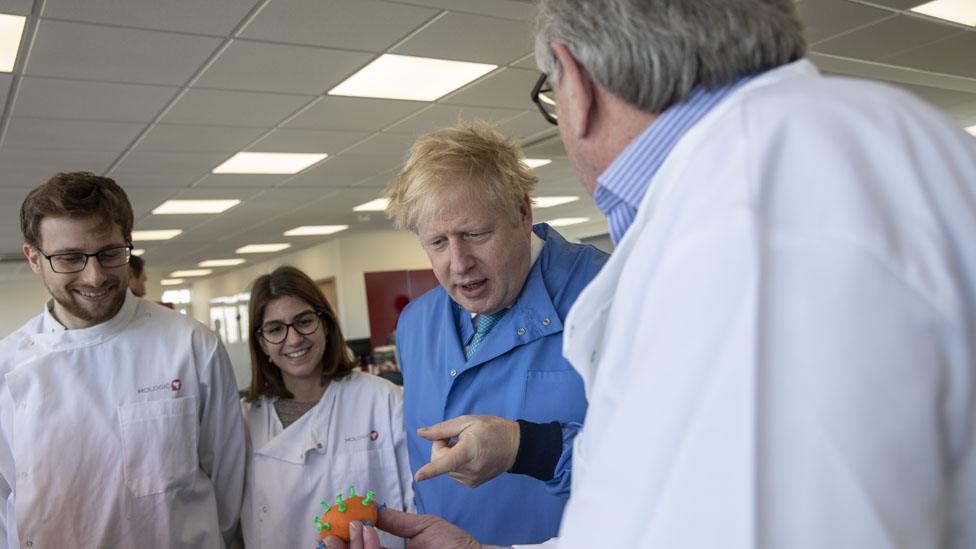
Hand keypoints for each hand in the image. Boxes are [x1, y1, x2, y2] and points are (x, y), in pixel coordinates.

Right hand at [323, 508, 503, 548]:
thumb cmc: (455, 545)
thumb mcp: (421, 528)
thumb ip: (395, 521)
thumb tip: (370, 509)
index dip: (343, 543)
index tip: (330, 528)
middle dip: (339, 548)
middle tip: (329, 532)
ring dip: (353, 546)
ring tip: (355, 526)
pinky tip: (367, 533)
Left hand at [414, 415, 519, 487]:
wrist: (515, 446)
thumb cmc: (491, 429)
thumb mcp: (468, 421)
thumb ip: (443, 429)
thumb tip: (421, 433)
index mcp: (469, 450)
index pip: (447, 461)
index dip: (430, 470)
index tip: (418, 477)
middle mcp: (470, 469)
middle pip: (438, 460)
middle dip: (441, 447)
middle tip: (456, 437)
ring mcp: (471, 479)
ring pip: (444, 468)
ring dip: (448, 456)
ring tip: (467, 446)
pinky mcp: (471, 484)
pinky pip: (452, 473)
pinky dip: (455, 463)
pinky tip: (470, 456)